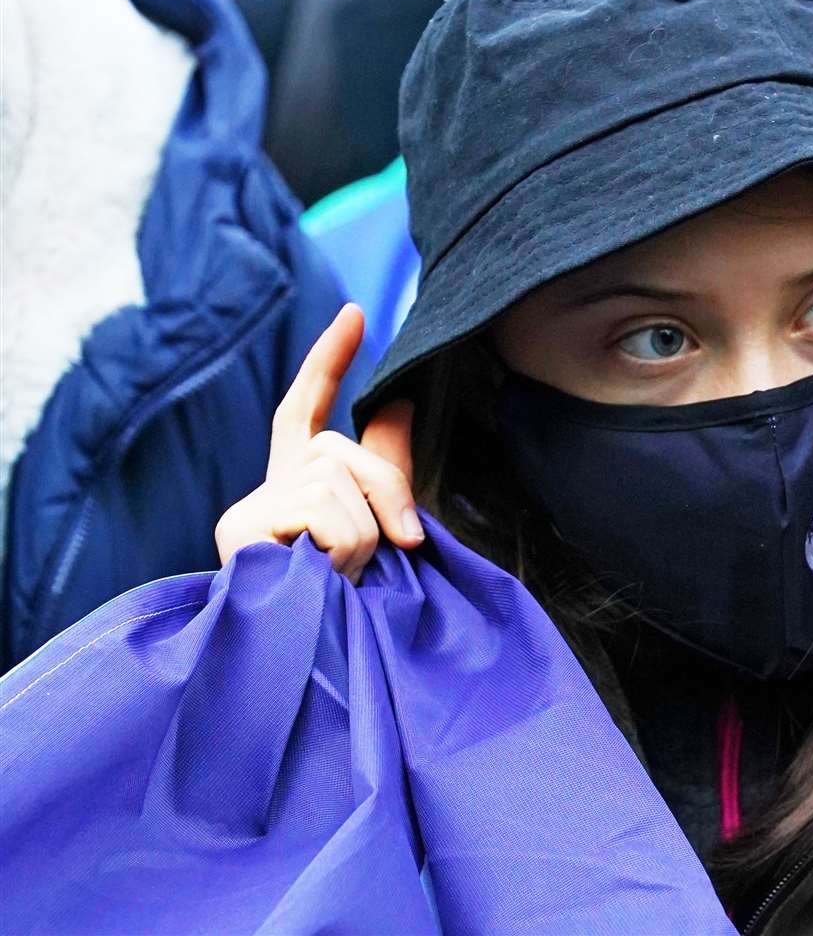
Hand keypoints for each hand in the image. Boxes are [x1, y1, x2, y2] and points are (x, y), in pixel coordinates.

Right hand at [214, 304, 421, 582]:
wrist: (309, 667)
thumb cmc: (348, 605)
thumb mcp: (377, 531)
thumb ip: (386, 473)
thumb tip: (403, 404)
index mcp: (299, 482)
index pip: (305, 404)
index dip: (330, 358)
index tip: (357, 311)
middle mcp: (268, 486)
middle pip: (343, 449)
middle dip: (388, 496)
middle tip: (397, 549)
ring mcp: (250, 508)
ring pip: (339, 485)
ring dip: (365, 538)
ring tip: (342, 578)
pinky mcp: (242, 531)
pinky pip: (328, 515)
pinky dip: (344, 551)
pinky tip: (318, 580)